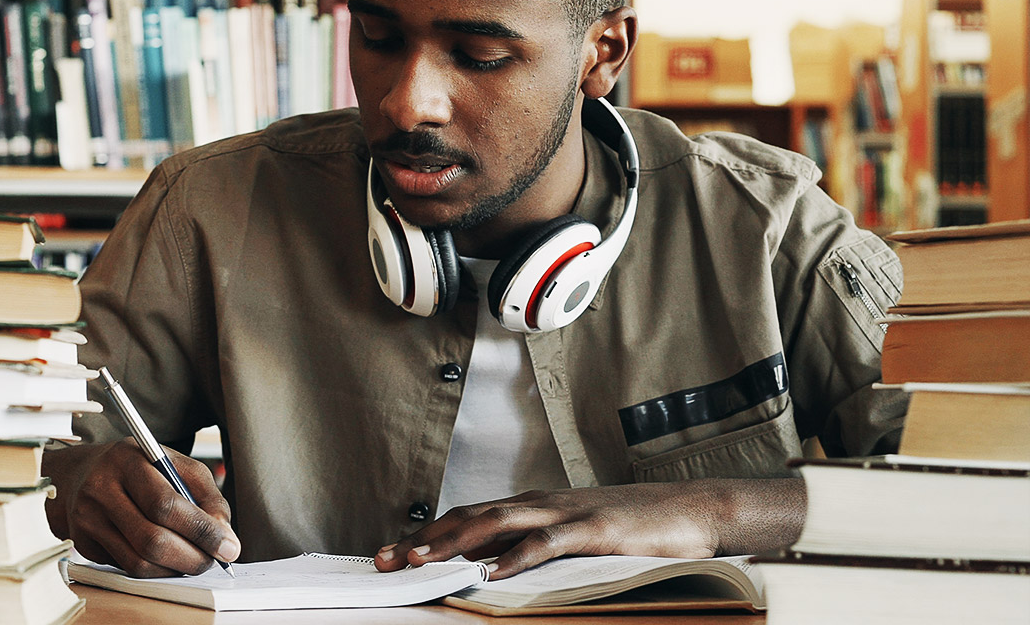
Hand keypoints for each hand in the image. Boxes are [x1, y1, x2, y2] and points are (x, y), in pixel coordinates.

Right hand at [43, 438, 240, 577]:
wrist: (82, 473)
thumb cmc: (138, 468)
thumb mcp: (175, 465)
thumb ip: (206, 495)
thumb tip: (225, 536)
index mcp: (127, 460)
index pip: (166, 504)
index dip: (202, 530)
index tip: (229, 547)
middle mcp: (100, 489)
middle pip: (152, 539)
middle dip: (192, 557)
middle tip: (214, 561)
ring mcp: (87, 519)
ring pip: (139, 562)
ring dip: (176, 569)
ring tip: (195, 560)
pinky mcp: (84, 544)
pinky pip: (127, 569)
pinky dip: (156, 571)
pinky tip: (169, 560)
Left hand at [374, 478, 803, 579]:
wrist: (692, 510)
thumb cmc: (632, 529)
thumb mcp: (571, 537)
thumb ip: (530, 546)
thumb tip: (485, 567)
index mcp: (531, 506)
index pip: (465, 517)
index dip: (425, 535)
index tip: (388, 555)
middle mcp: (540, 504)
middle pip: (469, 517)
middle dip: (424, 539)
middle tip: (387, 560)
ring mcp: (566, 513)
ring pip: (497, 524)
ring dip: (455, 542)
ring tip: (422, 561)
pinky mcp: (593, 530)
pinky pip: (547, 543)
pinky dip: (516, 558)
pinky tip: (491, 573)